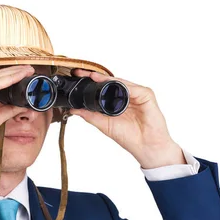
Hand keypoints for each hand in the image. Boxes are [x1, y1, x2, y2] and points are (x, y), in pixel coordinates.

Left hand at [69, 69, 184, 168]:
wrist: (145, 146)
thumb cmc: (129, 137)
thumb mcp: (104, 125)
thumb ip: (90, 116)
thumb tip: (74, 110)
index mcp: (117, 101)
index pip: (103, 87)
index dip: (90, 81)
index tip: (77, 77)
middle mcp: (127, 95)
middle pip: (110, 81)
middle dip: (95, 76)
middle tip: (81, 73)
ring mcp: (137, 94)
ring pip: (120, 82)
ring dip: (106, 78)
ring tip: (93, 76)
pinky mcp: (146, 95)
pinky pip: (132, 87)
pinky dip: (122, 85)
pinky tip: (112, 84)